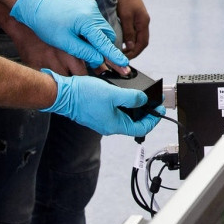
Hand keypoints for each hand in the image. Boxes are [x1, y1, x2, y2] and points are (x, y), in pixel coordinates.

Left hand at [10, 0, 127, 70]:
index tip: (124, 65)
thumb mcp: (64, 42)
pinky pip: (97, 22)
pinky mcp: (88, 6)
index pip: (104, 43)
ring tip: (87, 48)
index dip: (114, 56)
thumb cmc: (47, 23)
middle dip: (106, 48)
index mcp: (87, 21)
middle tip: (104, 63)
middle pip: (107, 35)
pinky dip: (94, 32)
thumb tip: (99, 60)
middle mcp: (93, 12)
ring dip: (99, 40)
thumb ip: (84, 52)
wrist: (37, 4)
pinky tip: (83, 37)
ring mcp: (91, 7)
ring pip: (103, 29)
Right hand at [41, 69, 161, 136]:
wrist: (63, 94)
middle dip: (145, 112)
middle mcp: (109, 125)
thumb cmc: (84, 96)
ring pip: (124, 116)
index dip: (153, 119)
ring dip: (134, 107)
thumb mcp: (113, 94)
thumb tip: (144, 100)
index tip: (160, 109)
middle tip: (153, 101)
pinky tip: (124, 94)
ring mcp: (102, 119)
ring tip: (141, 96)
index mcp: (115, 125)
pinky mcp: (97, 113)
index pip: (141, 129)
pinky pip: (115, 110)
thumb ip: (132, 98)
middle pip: (133, 122)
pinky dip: (123, 104)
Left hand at [111, 0, 150, 57]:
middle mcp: (142, 21)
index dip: (135, 53)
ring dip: (129, 44)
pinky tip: (118, 38)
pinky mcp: (132, 15)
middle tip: (120, 56)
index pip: (143, 43)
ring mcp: (138, 18)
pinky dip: (126, 37)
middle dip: (132, 50)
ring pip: (135, 36)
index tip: (125, 58)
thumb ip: (128, 32)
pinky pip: (131, 30)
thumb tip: (131, 47)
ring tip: (118, 49)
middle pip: (140, 41)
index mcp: (143, 22)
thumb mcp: (125, 16)